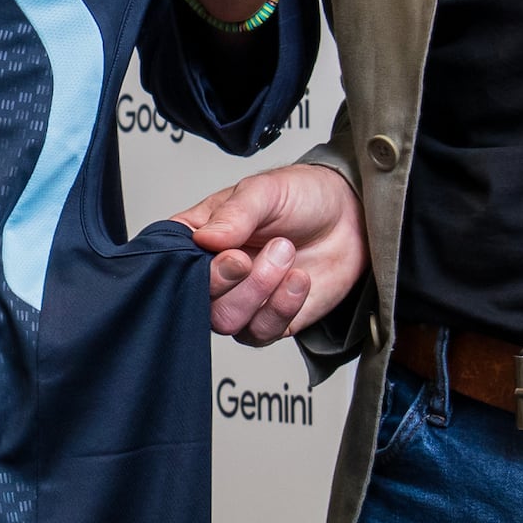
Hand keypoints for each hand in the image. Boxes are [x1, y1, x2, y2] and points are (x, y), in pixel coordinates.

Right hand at [172, 162, 363, 345]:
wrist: (350, 218)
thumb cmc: (302, 197)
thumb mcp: (266, 191)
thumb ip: (235, 214)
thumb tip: (205, 238)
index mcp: (199, 237)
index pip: (171, 263)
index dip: (194, 268)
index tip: (230, 253)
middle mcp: (215, 273)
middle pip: (198, 301)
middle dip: (231, 282)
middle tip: (253, 255)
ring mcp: (241, 299)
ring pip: (227, 321)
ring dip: (260, 291)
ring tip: (286, 254)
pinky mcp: (270, 319)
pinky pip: (262, 332)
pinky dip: (283, 307)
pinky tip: (299, 279)